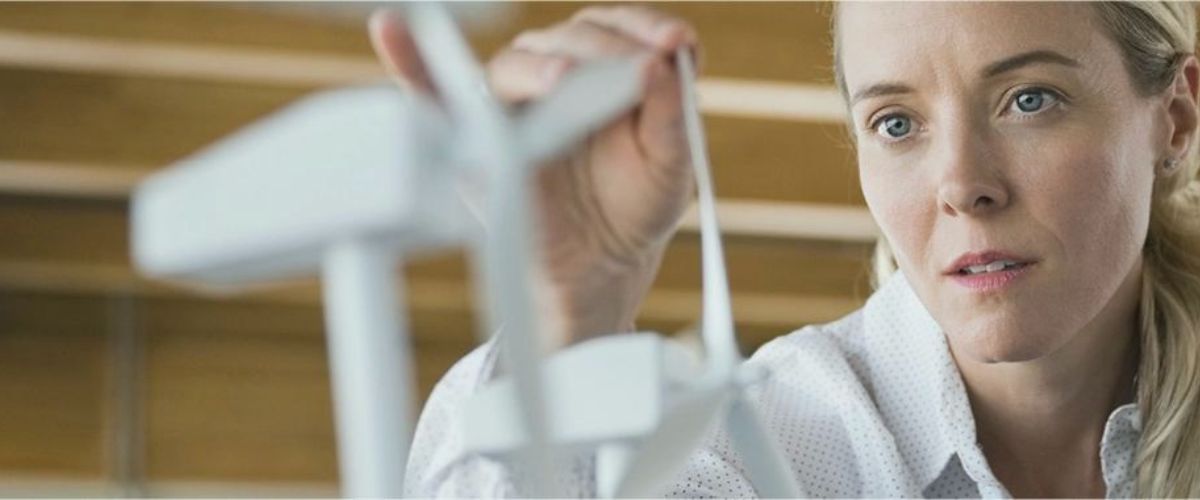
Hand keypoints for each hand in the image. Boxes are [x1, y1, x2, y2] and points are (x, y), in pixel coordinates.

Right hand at [369, 6, 699, 346]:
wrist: (599, 266)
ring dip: (539, 67)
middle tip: (634, 70)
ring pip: (514, 65)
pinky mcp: (475, 138)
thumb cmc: (635, 206)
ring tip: (564, 80)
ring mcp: (511, 105)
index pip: (619, 28)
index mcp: (606, 70)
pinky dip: (408, 61)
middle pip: (569, 40)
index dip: (644, 28)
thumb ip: (673, 111)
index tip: (673, 42)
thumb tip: (666, 59)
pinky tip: (391, 29)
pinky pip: (429, 93)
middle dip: (602, 50)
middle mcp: (556, 76)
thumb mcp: (672, 162)